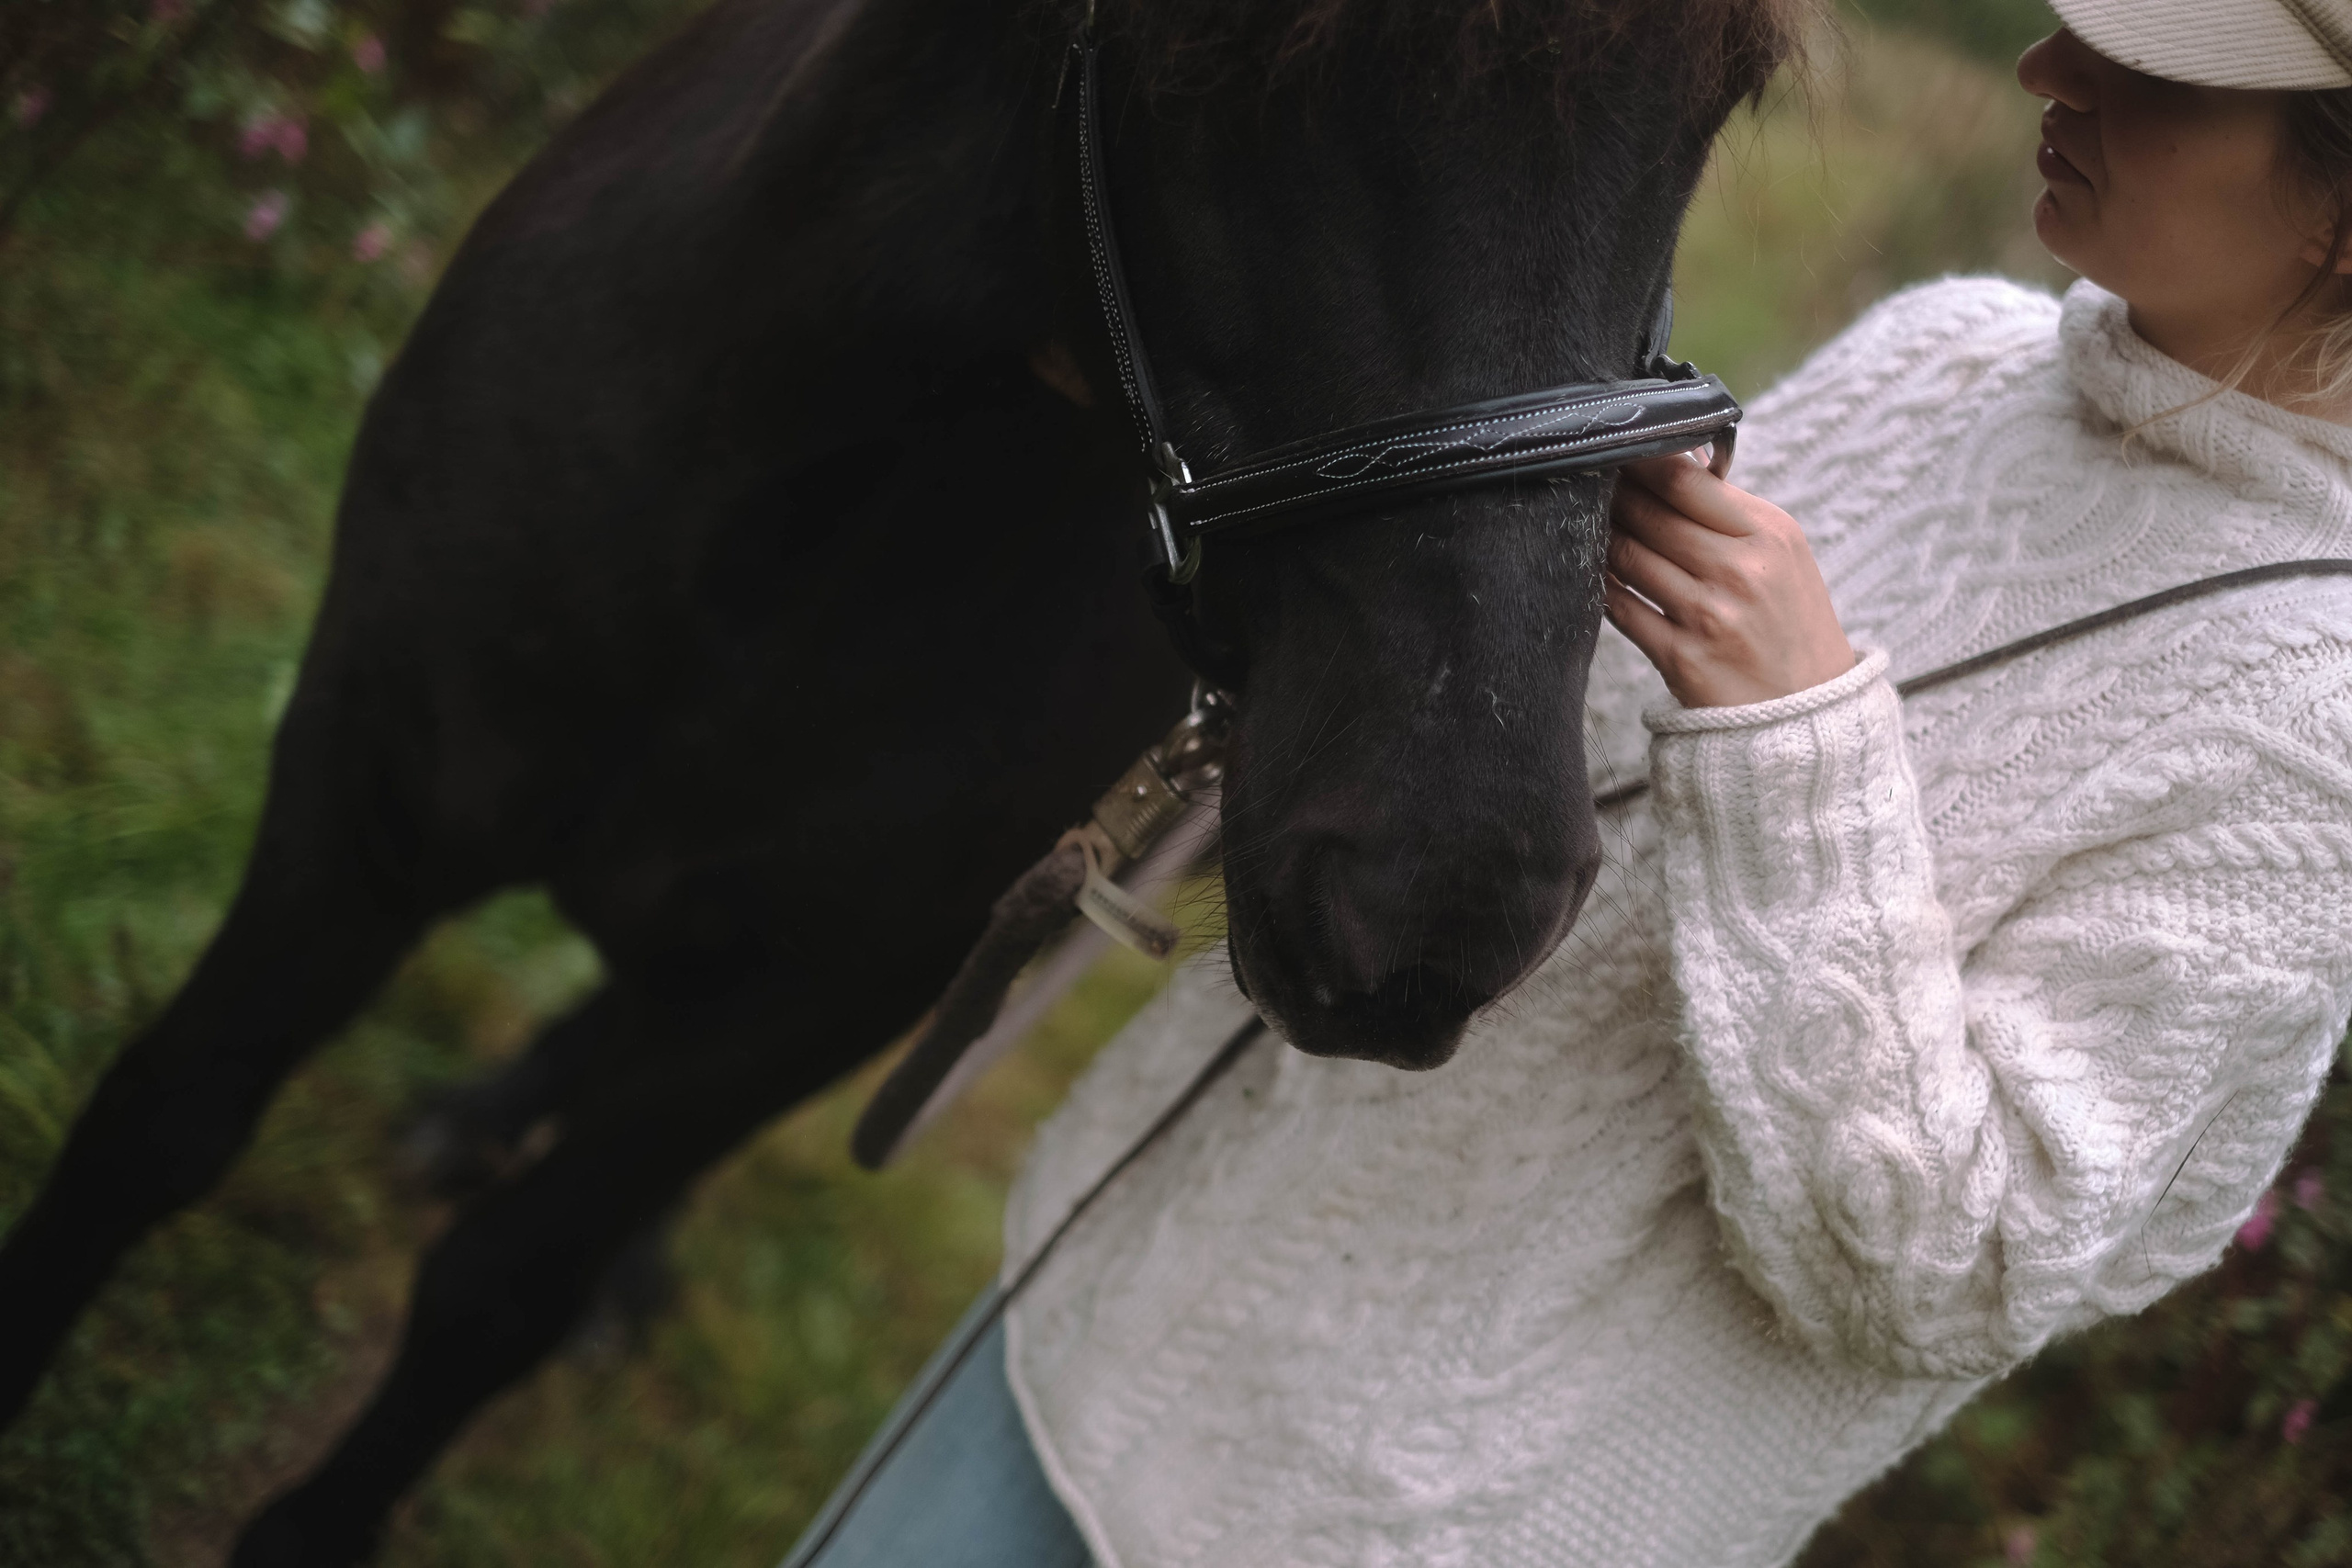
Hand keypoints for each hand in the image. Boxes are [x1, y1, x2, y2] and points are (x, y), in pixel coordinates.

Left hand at [1604, 451, 1854, 707]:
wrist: (1807, 710)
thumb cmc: (1788, 620)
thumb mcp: (1781, 553)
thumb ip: (1727, 511)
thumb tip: (1669, 459)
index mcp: (1768, 534)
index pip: (1684, 479)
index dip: (1636, 460)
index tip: (1611, 450)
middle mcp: (1740, 571)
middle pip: (1649, 515)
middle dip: (1610, 496)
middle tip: (1584, 483)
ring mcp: (1709, 615)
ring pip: (1627, 557)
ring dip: (1599, 538)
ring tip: (1582, 524)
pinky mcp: (1680, 657)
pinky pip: (1620, 609)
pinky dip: (1601, 587)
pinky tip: (1591, 574)